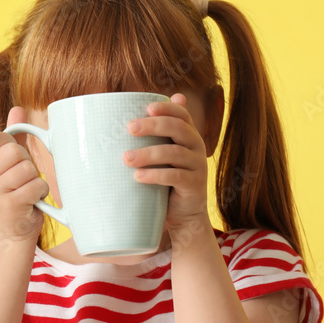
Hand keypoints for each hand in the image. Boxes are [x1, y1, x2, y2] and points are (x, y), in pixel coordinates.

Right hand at [0, 106, 48, 243]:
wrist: (11, 233)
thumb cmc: (12, 194)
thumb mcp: (8, 165)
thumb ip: (13, 137)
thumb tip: (18, 109)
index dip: (10, 146)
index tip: (11, 163)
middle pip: (14, 151)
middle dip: (26, 164)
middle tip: (22, 180)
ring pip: (27, 168)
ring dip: (34, 180)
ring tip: (27, 191)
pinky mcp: (9, 205)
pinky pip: (36, 185)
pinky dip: (40, 192)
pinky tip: (32, 201)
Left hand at [122, 93, 210, 235]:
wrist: (183, 214)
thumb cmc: (166, 181)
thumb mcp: (160, 157)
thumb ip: (151, 139)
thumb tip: (125, 121)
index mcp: (188, 135)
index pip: (182, 114)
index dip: (167, 108)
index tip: (147, 108)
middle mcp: (196, 147)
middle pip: (178, 128)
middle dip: (153, 126)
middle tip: (130, 128)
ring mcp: (198, 166)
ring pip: (174, 153)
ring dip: (148, 154)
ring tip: (126, 158)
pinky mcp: (195, 185)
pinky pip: (176, 176)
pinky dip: (155, 175)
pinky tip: (138, 177)